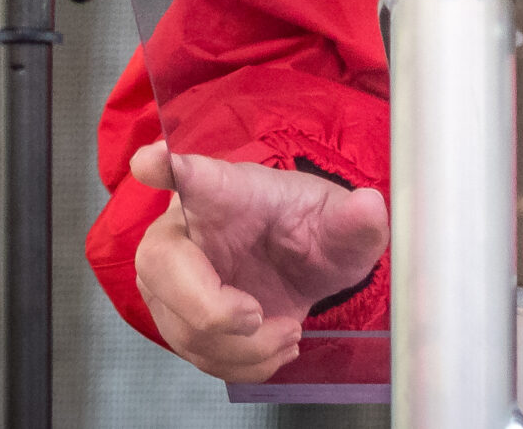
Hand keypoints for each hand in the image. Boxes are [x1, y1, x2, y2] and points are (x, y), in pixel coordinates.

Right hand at [129, 141, 389, 383]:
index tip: (153, 159)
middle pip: (164, 268)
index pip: (188, 172)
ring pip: (184, 327)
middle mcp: (183, 231)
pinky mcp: (177, 320)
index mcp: (222, 189)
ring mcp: (171, 280)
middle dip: (211, 308)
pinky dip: (245, 363)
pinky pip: (200, 357)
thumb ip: (355, 220)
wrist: (299, 263)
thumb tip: (369, 207)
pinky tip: (273, 342)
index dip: (166, 166)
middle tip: (258, 314)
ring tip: (287, 329)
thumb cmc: (306, 226)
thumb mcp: (340, 222)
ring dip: (245, 347)